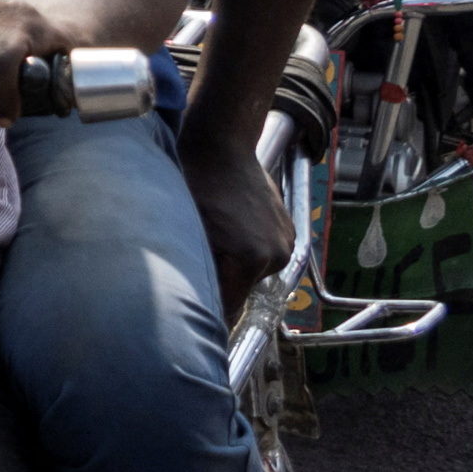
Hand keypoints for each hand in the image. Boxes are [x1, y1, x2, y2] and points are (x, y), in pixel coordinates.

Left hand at [181, 130, 296, 310]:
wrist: (219, 145)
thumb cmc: (193, 183)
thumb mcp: (184, 229)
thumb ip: (192, 271)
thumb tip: (187, 304)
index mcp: (248, 258)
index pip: (228, 306)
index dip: (208, 316)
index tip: (195, 326)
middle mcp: (274, 255)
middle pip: (240, 291)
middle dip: (218, 288)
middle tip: (190, 277)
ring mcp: (285, 242)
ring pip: (251, 273)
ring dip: (232, 266)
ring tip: (212, 241)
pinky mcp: (289, 230)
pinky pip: (263, 254)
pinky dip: (246, 250)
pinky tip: (228, 228)